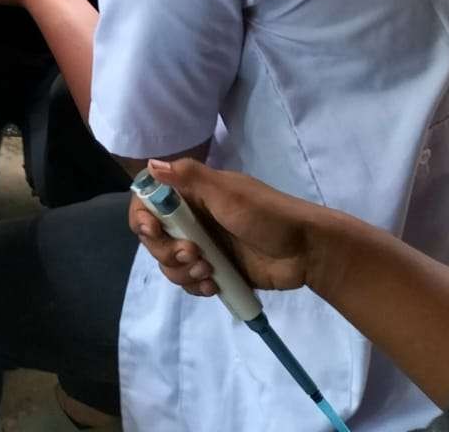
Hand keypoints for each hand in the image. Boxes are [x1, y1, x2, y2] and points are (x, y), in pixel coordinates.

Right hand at [128, 158, 326, 300]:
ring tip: (209, 272)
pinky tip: (214, 285)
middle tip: (195, 254)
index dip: (142, 219)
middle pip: (155, 239)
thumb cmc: (267, 215)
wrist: (306, 251)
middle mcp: (193, 219)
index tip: (152, 232)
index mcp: (192, 194)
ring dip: (183, 272)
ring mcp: (204, 246)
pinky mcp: (215, 270)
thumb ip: (189, 177)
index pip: (149, 203)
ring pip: (170, 264)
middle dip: (167, 251)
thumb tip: (151, 163)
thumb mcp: (228, 192)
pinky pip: (189, 282)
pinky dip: (196, 286)